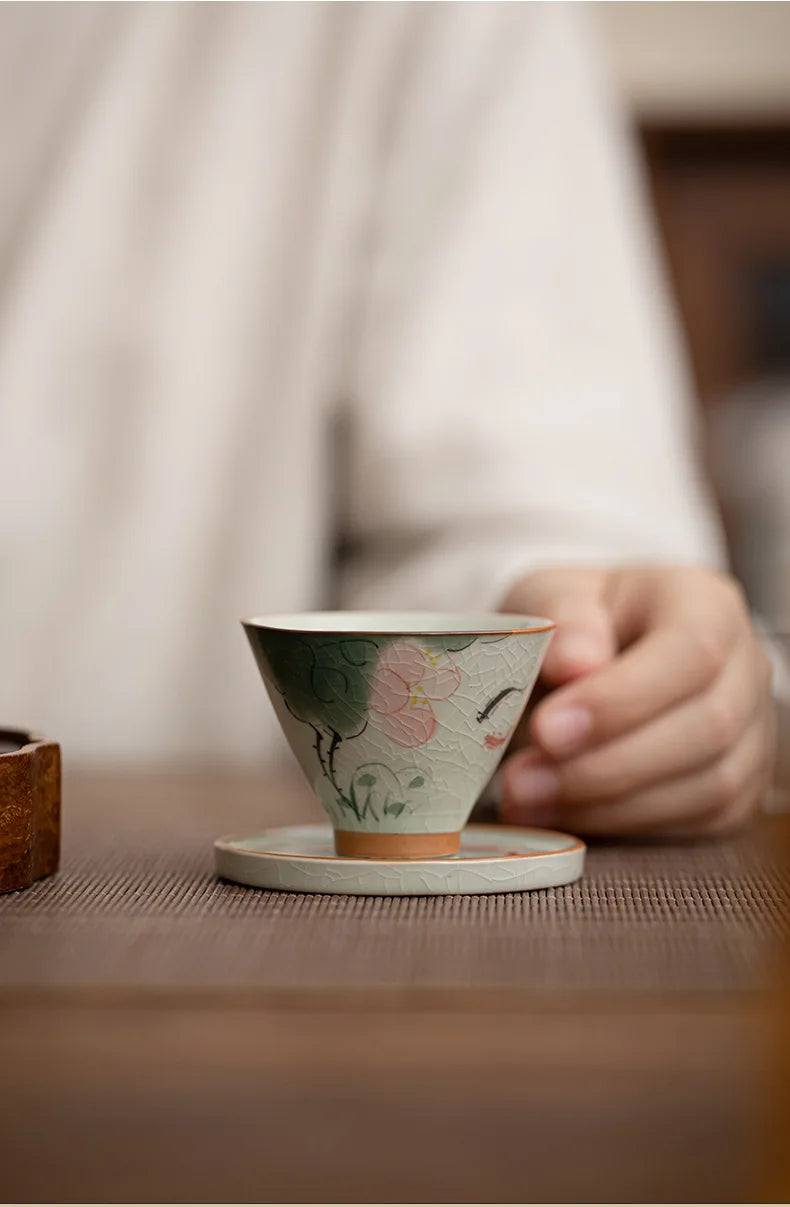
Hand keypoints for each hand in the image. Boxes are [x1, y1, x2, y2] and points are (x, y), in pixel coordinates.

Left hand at [499, 566, 776, 836]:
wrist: (591, 660)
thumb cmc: (574, 623)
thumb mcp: (551, 596)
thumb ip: (561, 617)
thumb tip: (576, 664)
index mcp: (706, 604)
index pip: (691, 651)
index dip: (622, 699)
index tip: (546, 729)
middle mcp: (745, 667)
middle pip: (708, 726)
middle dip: (607, 765)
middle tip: (521, 779)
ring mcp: (752, 732)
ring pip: (708, 787)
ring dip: (609, 805)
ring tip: (527, 799)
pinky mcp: (737, 789)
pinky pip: (695, 822)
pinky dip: (622, 826)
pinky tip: (559, 814)